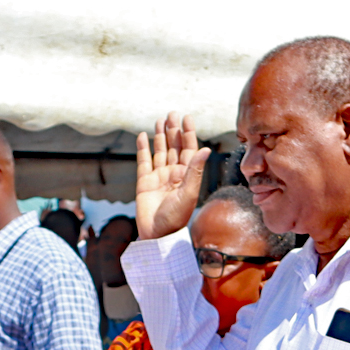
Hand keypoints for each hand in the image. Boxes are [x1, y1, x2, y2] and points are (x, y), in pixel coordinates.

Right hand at [135, 113, 210, 239]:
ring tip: (160, 119)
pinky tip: (144, 135)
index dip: (188, 133)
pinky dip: (143, 148)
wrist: (157, 235)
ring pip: (160, 151)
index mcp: (187, 176)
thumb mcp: (188, 193)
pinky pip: (144, 161)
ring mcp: (159, 177)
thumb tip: (206, 149)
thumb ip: (195, 170)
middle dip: (173, 130)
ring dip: (160, 136)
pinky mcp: (144, 182)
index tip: (186, 117)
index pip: (188, 149)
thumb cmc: (176, 218)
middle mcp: (174, 174)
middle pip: (174, 147)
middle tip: (172, 113)